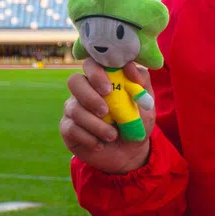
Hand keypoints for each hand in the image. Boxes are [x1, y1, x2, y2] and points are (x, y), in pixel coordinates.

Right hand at [60, 59, 154, 173]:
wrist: (131, 152)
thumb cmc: (138, 121)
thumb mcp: (146, 102)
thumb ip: (142, 82)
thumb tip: (129, 67)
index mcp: (103, 79)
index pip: (91, 64)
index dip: (95, 73)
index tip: (108, 89)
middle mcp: (84, 90)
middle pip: (74, 81)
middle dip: (89, 96)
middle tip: (105, 110)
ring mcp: (74, 108)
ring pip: (74, 108)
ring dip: (95, 124)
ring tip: (112, 136)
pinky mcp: (68, 128)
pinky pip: (71, 128)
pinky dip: (88, 137)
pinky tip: (100, 144)